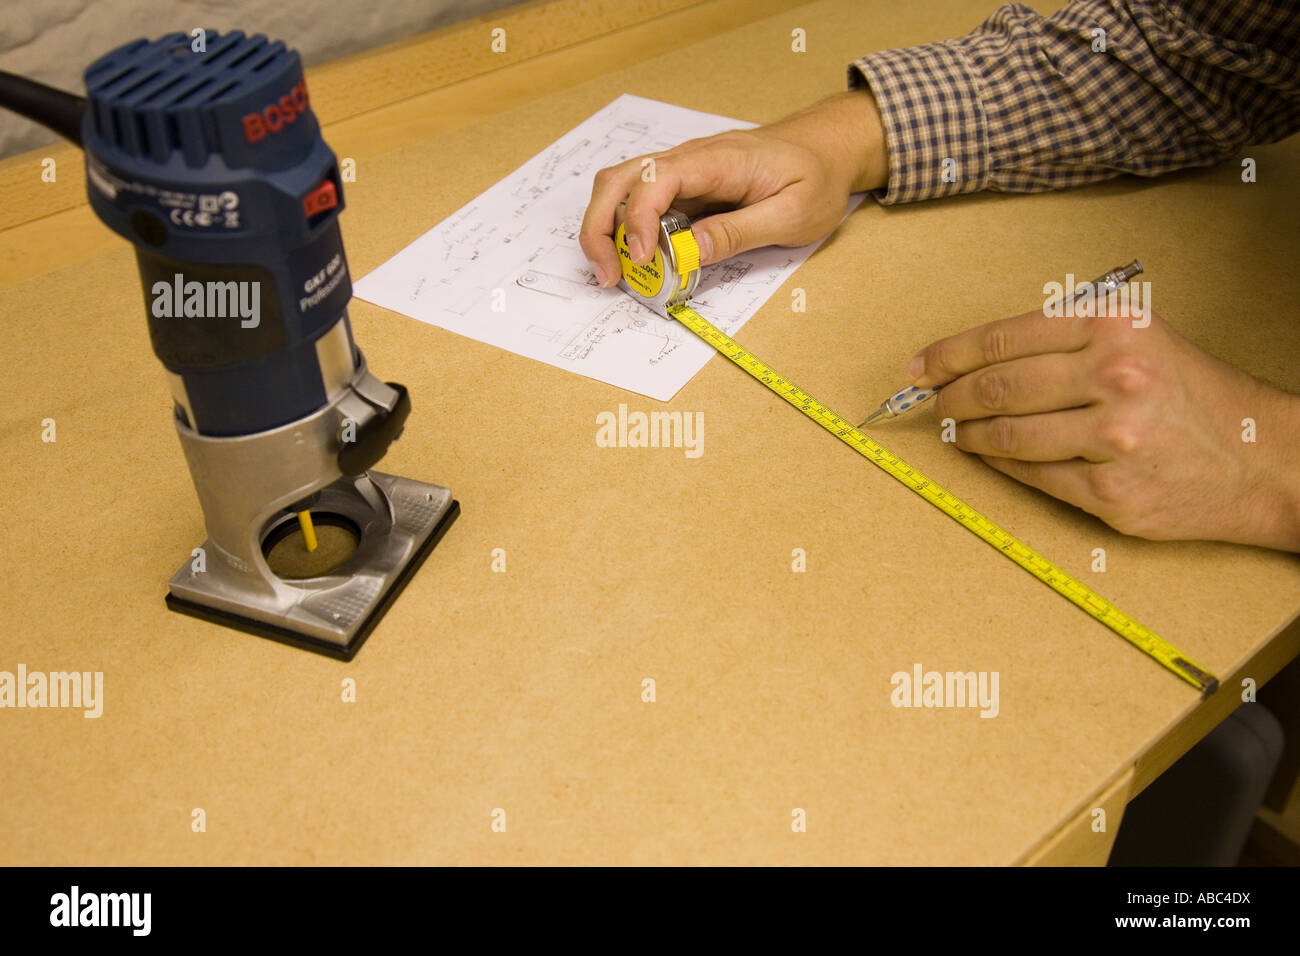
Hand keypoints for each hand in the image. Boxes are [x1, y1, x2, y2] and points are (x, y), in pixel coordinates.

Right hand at [579, 90, 887, 286]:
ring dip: (606, 228)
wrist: (826, 147)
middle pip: (619, 179)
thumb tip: (686, 252)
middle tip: (608, 274)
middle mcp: (690, 158)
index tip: (642, 258)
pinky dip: (626, 229)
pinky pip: (641, 202)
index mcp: (718, 160)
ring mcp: (683, 171)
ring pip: (621, 188)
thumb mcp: (791, 214)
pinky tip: (637, 259)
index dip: (638, 218)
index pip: (657, 179)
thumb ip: (736, 233)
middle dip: (600, 226)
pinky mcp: (684, 186)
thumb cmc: (815, 177)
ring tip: (615, 271)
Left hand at [909, 307, 1299, 550]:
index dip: (949, 354)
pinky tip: (990, 455)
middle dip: (951, 397)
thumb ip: (1067, 338)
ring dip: (968, 434)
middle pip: (996, 387)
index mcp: (1113, 326)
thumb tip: (979, 356)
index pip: (1002, 339)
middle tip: (933, 402)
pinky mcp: (1109, 490)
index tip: (921, 366)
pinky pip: (1031, 475)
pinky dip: (1000, 465)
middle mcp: (1113, 375)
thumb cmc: (1193, 395)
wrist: (1261, 459)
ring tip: (957, 430)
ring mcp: (1111, 437)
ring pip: (1007, 436)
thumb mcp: (1140, 338)